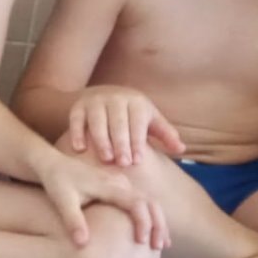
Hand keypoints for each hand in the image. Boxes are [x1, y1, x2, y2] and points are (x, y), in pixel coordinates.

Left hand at [38, 150, 169, 250]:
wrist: (53, 164)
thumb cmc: (56, 182)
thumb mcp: (62, 201)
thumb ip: (73, 221)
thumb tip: (82, 244)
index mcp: (109, 186)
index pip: (136, 203)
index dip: (143, 222)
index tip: (142, 242)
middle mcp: (119, 182)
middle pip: (149, 202)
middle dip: (158, 224)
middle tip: (160, 247)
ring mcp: (121, 183)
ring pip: (148, 201)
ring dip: (157, 221)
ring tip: (162, 243)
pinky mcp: (119, 186)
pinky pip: (141, 201)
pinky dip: (150, 216)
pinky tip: (151, 232)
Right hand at [66, 86, 183, 167]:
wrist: (103, 94)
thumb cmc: (132, 114)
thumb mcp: (150, 120)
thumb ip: (166, 135)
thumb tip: (181, 149)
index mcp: (136, 101)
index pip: (137, 123)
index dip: (137, 142)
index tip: (137, 161)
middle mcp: (115, 98)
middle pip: (118, 122)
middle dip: (120, 143)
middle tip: (122, 164)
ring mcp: (95, 101)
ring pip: (97, 121)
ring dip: (101, 140)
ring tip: (106, 159)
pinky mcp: (78, 106)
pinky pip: (76, 120)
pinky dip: (77, 133)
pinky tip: (79, 149)